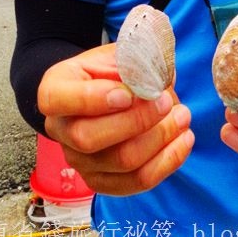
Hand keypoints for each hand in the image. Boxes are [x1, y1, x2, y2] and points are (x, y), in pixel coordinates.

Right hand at [38, 45, 193, 195]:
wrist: (105, 92)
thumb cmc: (109, 71)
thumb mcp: (116, 54)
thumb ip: (133, 62)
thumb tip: (158, 78)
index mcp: (54, 91)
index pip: (58, 100)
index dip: (93, 99)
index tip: (128, 94)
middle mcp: (59, 130)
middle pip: (89, 138)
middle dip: (136, 121)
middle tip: (166, 101)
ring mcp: (79, 160)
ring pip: (120, 162)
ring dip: (159, 140)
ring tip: (182, 117)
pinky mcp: (102, 181)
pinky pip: (135, 182)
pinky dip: (165, 163)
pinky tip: (183, 141)